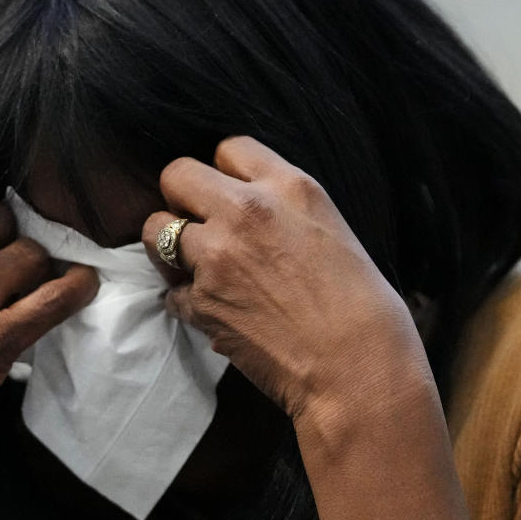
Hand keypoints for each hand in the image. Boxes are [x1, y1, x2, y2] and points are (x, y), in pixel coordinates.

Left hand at [142, 136, 430, 421]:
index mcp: (290, 187)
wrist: (358, 371)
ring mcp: (217, 257)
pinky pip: (169, 290)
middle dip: (182, 198)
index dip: (225, 173)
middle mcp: (246, 212)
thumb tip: (251, 209)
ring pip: (155, 230)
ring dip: (169, 247)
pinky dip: (186, 300)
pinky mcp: (200, 303)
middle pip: (176, 175)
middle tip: (201, 226)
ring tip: (198, 267)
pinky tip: (216, 310)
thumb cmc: (364, 310)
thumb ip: (286, 209)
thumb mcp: (333, 230)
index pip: (229, 148)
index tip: (231, 195)